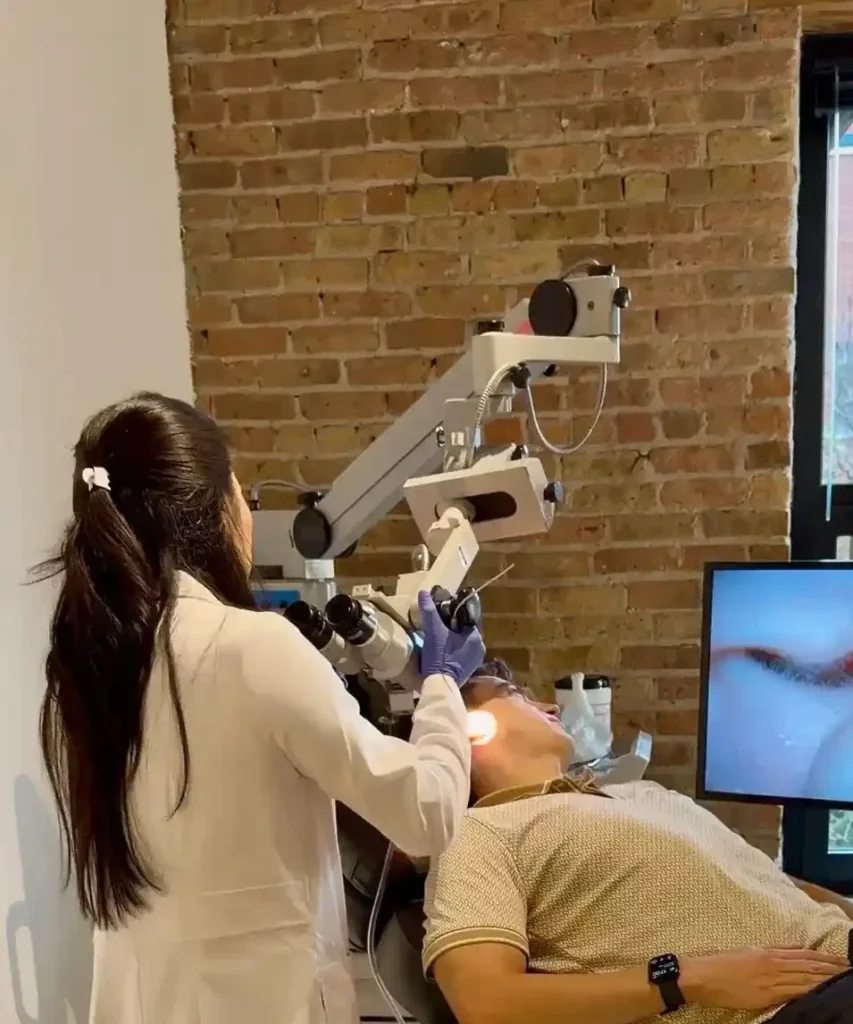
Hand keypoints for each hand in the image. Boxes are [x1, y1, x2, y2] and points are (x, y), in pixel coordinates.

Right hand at [417, 591, 485, 686]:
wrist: (439, 685)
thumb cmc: (440, 656)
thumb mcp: (434, 631)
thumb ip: (429, 611)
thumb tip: (424, 592)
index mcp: (476, 637)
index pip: (466, 618)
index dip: (454, 613)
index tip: (442, 611)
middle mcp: (479, 648)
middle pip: (464, 630)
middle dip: (452, 626)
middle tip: (437, 623)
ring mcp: (474, 661)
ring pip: (462, 642)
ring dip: (452, 638)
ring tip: (437, 635)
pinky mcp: (467, 671)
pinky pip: (460, 654)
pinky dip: (452, 649)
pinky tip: (441, 649)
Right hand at [681, 947, 848, 1010]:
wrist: (704, 975)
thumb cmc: (722, 963)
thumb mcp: (748, 952)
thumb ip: (770, 953)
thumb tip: (792, 953)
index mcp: (768, 953)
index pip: (804, 955)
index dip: (824, 958)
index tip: (840, 960)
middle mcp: (773, 964)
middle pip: (809, 966)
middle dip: (831, 969)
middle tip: (849, 970)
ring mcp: (771, 980)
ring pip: (805, 979)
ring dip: (825, 979)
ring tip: (842, 979)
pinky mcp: (766, 995)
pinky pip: (793, 992)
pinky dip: (809, 991)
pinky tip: (819, 991)